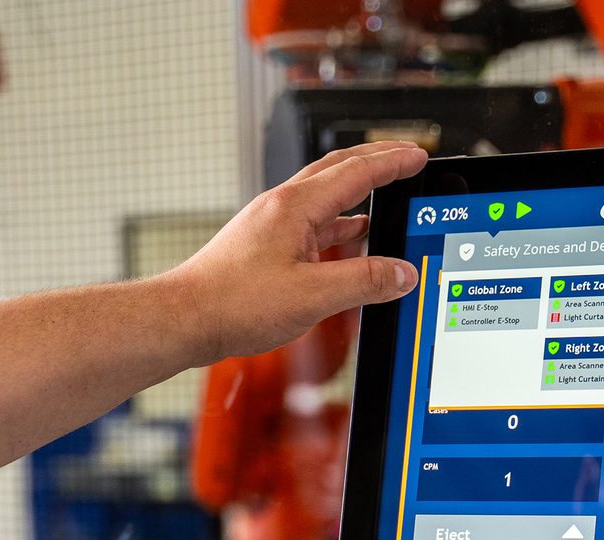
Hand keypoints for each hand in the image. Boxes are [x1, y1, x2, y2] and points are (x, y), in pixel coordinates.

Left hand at [166, 141, 427, 364]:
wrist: (184, 319)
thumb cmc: (233, 304)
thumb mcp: (312, 296)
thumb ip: (363, 282)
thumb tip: (401, 274)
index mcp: (295, 207)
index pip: (356, 172)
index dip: (393, 162)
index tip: (419, 156)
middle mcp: (281, 208)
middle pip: (338, 171)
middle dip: (377, 163)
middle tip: (406, 160)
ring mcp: (270, 225)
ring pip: (324, 198)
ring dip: (358, 195)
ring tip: (386, 200)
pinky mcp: (263, 247)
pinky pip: (310, 224)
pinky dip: (338, 225)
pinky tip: (348, 239)